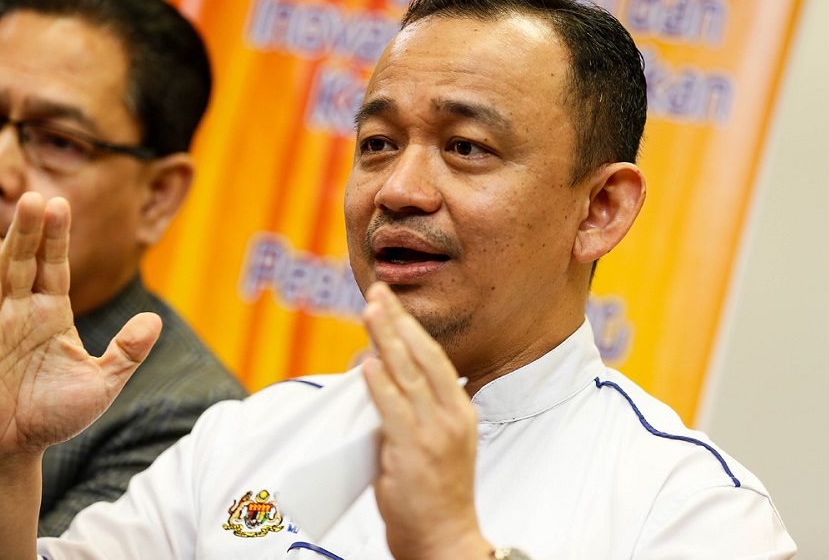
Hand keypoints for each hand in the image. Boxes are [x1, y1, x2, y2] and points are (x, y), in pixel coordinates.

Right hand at [0, 191, 161, 462]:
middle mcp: (17, 314)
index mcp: (50, 312)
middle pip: (20, 265)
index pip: (53, 266)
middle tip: (31, 198)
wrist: (17, 448)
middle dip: (25, 233)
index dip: (56, 237)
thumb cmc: (57, 411)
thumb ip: (127, 351)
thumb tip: (155, 321)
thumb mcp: (102, 382)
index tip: (59, 204)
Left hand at [362, 282, 491, 559]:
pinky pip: (393, 411)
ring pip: (407, 375)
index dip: (411, 327)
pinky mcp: (413, 452)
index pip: (435, 357)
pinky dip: (380, 384)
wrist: (445, 539)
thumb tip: (377, 375)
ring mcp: (433, 433)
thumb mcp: (436, 442)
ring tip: (369, 312)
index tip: (391, 303)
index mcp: (460, 410)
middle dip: (397, 321)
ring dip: (386, 340)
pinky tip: (368, 363)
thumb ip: (413, 409)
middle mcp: (452, 416)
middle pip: (422, 356)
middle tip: (377, 293)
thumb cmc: (436, 493)